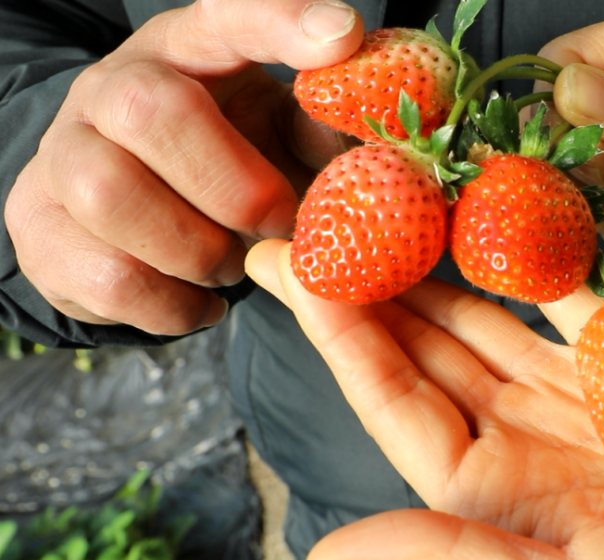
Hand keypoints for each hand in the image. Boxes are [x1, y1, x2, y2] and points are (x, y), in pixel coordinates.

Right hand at [3, 0, 363, 333]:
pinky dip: (175, 305)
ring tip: (231, 264)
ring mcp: (63, 159)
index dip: (280, 24)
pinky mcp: (41, 233)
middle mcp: (110, 91)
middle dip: (234, 185)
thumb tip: (380, 141)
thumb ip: (320, 134)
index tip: (344, 37)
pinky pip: (110, 278)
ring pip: (112, 198)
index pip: (224, 17)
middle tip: (281, 223)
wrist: (122, 227)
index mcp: (184, 53)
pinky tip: (200, 302)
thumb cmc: (219, 169)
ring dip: (199, 250)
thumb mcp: (275, 139)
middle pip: (150, 111)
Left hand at [245, 239, 603, 559]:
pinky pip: (590, 299)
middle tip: (330, 204)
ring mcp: (589, 402)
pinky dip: (553, 254)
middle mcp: (529, 445)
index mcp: (496, 502)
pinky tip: (513, 208)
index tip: (291, 264)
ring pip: (500, 314)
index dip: (340, 333)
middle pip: (435, 346)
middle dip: (378, 280)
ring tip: (404, 192)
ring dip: (451, 257)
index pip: (396, 402)